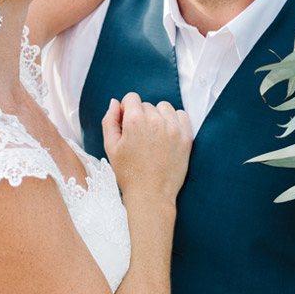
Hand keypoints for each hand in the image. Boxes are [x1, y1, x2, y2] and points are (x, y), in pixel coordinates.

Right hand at [101, 90, 191, 208]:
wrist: (151, 195)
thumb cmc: (128, 174)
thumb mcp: (110, 147)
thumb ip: (109, 120)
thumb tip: (115, 102)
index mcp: (134, 121)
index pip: (131, 98)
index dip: (127, 110)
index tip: (128, 125)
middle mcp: (155, 121)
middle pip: (147, 105)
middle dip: (142, 116)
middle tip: (140, 138)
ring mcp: (172, 128)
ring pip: (164, 107)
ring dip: (158, 116)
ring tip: (154, 135)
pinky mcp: (186, 137)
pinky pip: (181, 115)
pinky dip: (174, 120)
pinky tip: (167, 134)